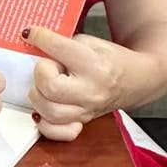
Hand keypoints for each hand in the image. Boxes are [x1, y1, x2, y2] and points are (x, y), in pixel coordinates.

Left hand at [23, 26, 127, 141]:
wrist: (136, 80)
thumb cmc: (110, 59)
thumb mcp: (90, 42)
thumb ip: (62, 43)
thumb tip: (32, 42)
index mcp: (95, 65)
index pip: (58, 49)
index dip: (39, 37)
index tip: (30, 33)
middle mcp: (91, 91)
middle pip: (50, 87)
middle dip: (40, 72)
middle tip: (47, 67)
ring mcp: (86, 110)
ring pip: (49, 111)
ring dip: (38, 95)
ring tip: (46, 85)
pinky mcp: (81, 122)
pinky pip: (56, 132)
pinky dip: (44, 122)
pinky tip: (43, 109)